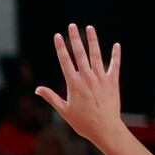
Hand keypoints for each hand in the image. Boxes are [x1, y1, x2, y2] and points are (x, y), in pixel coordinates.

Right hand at [35, 25, 123, 142]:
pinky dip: (115, 55)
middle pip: (80, 53)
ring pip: (96, 55)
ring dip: (93, 40)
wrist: (104, 129)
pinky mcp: (113, 82)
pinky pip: (115, 65)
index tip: (58, 36)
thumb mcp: (63, 110)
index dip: (61, 47)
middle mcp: (87, 78)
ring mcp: (101, 78)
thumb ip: (51, 97)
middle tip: (72, 26)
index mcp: (74, 84)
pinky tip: (116, 45)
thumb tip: (37, 89)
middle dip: (75, 38)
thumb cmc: (82, 122)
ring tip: (90, 28)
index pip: (65, 61)